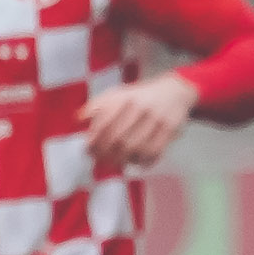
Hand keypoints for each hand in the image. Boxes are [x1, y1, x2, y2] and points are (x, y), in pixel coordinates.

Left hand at [81, 69, 204, 171]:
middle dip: (105, 154)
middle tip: (98, 161)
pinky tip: (134, 162)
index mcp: (125, 98)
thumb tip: (78, 120)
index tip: (87, 150)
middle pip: (119, 139)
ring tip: (113, 163)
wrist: (175, 91)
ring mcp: (158, 119)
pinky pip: (154, 152)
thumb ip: (97, 105)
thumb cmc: (139, 97)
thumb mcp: (117, 94)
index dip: (94, 140)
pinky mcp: (171, 130)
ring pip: (136, 148)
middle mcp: (142, 108)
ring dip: (122, 160)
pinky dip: (142, 161)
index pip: (104, 123)